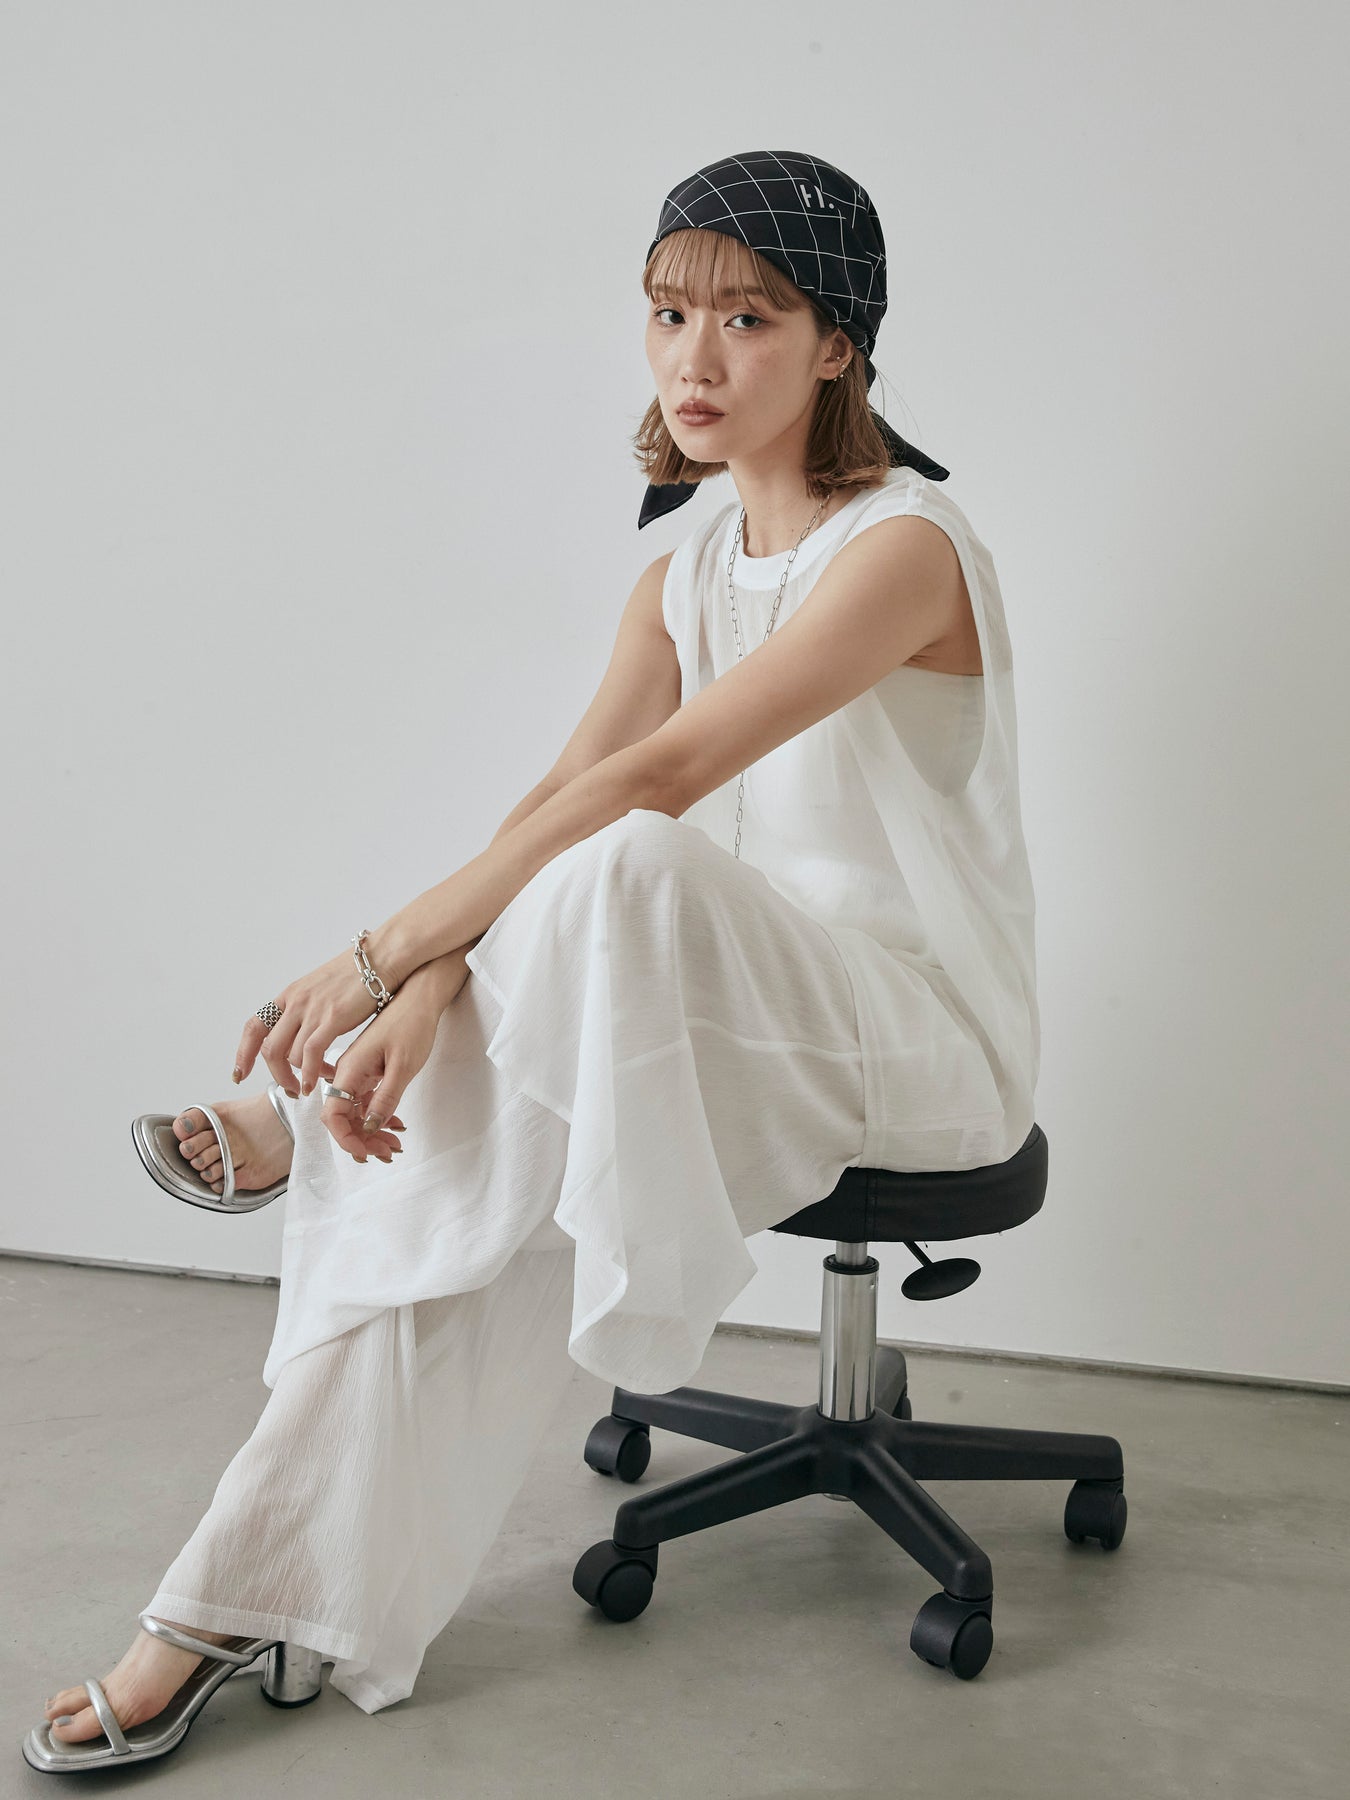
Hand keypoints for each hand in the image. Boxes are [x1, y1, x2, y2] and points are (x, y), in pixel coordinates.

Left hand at [233, 941, 382, 1097]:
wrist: (381, 957)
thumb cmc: (357, 974)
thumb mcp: (320, 988)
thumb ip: (307, 1009)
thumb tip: (303, 1032)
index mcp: (290, 995)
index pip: (255, 1027)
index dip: (244, 1053)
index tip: (240, 1073)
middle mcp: (296, 1003)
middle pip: (269, 1049)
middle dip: (276, 1076)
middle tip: (290, 1089)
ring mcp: (312, 1010)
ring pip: (289, 1056)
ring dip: (300, 1077)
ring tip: (317, 1083)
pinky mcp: (332, 1018)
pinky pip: (311, 1054)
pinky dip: (310, 1074)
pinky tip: (317, 1082)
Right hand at [319, 982, 446, 1161]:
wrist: (420, 997)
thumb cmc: (412, 1024)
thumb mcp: (403, 1066)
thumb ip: (385, 1098)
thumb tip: (368, 1127)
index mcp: (350, 1069)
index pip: (332, 1114)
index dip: (345, 1138)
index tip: (365, 1152)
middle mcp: (348, 1072)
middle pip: (343, 1117)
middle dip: (362, 1140)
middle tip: (388, 1152)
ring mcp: (358, 1072)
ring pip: (355, 1112)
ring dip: (371, 1132)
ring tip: (394, 1145)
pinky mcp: (370, 1071)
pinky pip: (367, 1101)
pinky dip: (379, 1117)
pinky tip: (396, 1125)